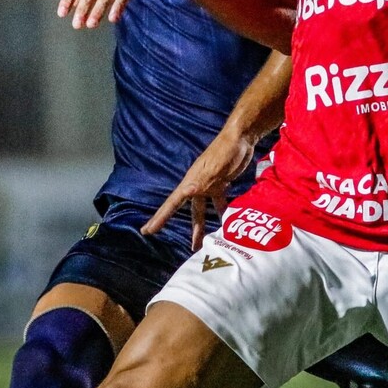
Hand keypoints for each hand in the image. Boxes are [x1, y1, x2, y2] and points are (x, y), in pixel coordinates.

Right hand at [142, 126, 258, 250]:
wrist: (240, 139)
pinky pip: (218, 202)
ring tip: (203, 243)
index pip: (172, 204)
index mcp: (191, 182)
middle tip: (186, 248)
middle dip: (188, 229)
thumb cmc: (225, 151)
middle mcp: (197, 186)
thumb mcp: (214, 167)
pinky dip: (221, 212)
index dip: (159, 218)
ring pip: (203, 210)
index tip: (147, 231)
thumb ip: (202, 180)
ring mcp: (209, 185)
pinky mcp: (221, 183)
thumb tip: (186, 192)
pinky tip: (223, 223)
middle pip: (188, 211)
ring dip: (203, 226)